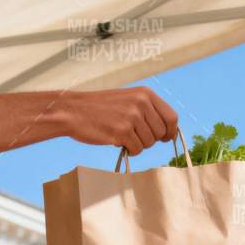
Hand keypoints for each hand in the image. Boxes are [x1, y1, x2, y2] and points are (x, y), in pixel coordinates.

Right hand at [62, 87, 178, 155]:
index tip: (165, 138)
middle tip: (132, 135)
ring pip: (149, 143)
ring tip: (121, 135)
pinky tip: (117, 140)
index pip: (171, 117)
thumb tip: (170, 132)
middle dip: (149, 139)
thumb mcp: (128, 99)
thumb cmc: (100, 108)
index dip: (171, 131)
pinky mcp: (122, 131)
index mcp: (145, 93)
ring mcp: (132, 117)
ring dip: (137, 144)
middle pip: (160, 133)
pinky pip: (137, 150)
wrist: (72, 111)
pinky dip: (129, 150)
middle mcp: (141, 103)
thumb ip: (148, 111)